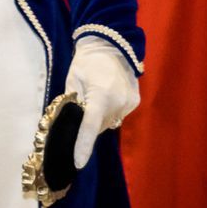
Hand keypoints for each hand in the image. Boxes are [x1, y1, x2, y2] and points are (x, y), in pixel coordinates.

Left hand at [65, 37, 140, 168]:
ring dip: (99, 118)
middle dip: (88, 124)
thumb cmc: (86, 62)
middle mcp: (118, 103)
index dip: (83, 147)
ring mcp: (129, 103)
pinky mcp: (135, 102)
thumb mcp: (72, 81)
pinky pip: (117, 114)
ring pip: (109, 122)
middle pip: (99, 127)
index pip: (89, 128)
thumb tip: (72, 123)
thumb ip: (72, 104)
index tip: (78, 163)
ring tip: (94, 98)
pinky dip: (109, 111)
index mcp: (100, 96)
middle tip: (80, 109)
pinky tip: (105, 97)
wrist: (111, 44)